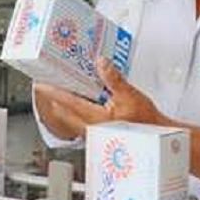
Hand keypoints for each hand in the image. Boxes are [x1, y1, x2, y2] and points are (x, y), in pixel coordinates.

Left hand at [34, 57, 167, 139]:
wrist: (157, 136)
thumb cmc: (147, 122)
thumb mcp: (130, 95)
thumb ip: (113, 79)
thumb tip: (101, 63)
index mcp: (96, 119)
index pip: (68, 103)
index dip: (53, 92)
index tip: (41, 84)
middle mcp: (92, 128)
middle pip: (65, 112)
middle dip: (55, 99)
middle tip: (46, 86)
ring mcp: (95, 132)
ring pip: (72, 118)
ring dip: (65, 105)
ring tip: (61, 91)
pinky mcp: (101, 133)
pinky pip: (81, 121)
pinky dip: (77, 110)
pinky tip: (82, 102)